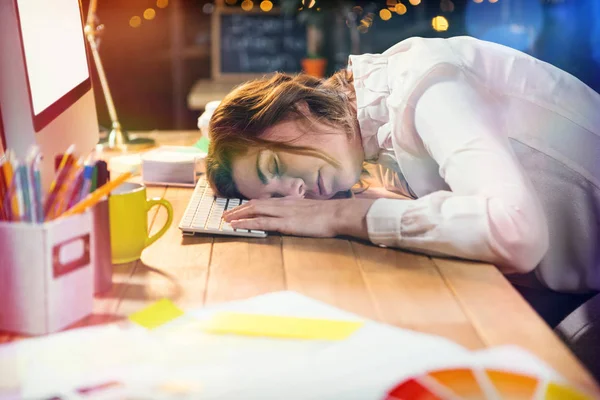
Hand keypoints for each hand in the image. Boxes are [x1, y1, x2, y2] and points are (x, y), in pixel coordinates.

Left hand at [223, 198, 375, 238]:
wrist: (337, 214)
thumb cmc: (329, 214)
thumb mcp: (312, 209)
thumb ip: (300, 211)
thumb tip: (296, 216)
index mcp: (289, 201)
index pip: (264, 201)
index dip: (249, 205)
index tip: (239, 209)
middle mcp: (283, 204)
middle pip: (255, 204)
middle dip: (238, 209)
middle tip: (225, 214)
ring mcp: (283, 213)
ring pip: (254, 211)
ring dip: (238, 215)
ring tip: (225, 220)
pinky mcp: (284, 223)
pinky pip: (261, 222)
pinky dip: (246, 223)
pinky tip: (237, 226)